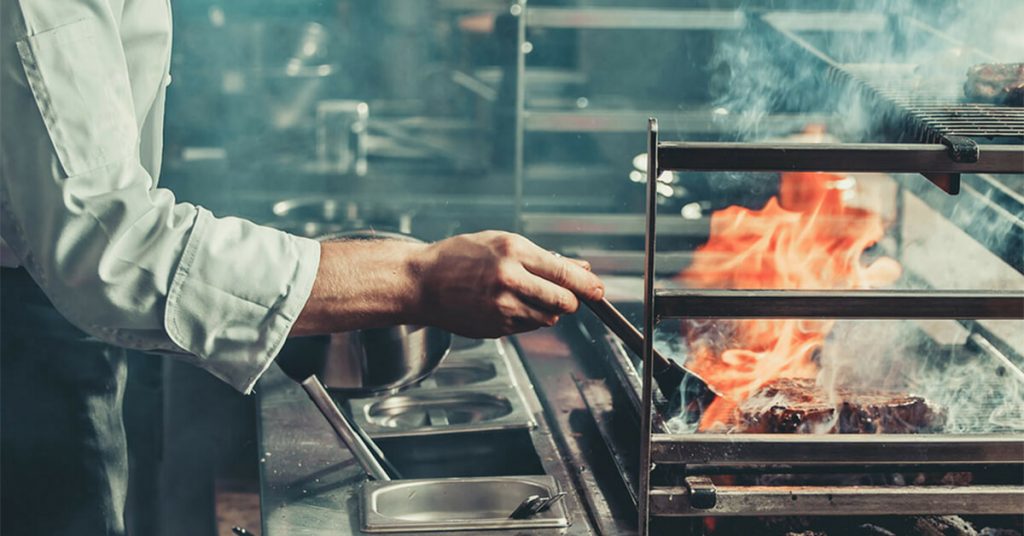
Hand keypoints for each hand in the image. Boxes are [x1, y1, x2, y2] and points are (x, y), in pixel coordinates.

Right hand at [409, 231, 603, 337]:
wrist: (421, 283)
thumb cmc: (459, 257)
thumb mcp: (502, 243)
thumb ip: (544, 258)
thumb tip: (580, 269)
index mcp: (512, 252)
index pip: (564, 274)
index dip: (587, 285)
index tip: (598, 290)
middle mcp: (509, 280)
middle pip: (563, 302)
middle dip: (570, 300)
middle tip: (566, 295)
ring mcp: (501, 308)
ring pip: (548, 318)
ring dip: (547, 309)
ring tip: (526, 295)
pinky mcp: (496, 328)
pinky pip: (527, 327)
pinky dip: (527, 318)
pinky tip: (508, 304)